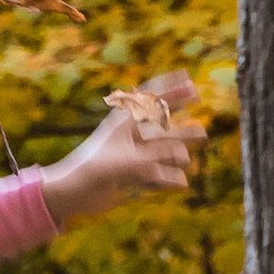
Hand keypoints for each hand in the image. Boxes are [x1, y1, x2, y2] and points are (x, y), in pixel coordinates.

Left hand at [39, 72, 201, 228]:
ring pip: (162, 150)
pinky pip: (157, 173)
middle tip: (202, 131)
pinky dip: (168, 178)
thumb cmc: (94, 171)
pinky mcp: (131, 175)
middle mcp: (130, 135)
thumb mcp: (127, 162)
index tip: (191, 80)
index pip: (151, 97)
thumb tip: (182, 155)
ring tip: (187, 162)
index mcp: (124, 120)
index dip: (171, 86)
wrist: (71, 193)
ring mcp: (132, 154)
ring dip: (177, 154)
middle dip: (183, 128)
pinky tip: (179, 185)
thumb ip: (155, 158)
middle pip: (162, 125)